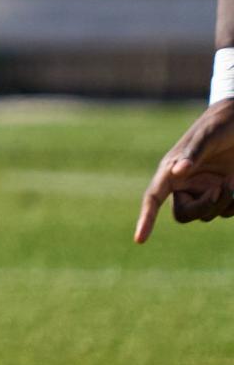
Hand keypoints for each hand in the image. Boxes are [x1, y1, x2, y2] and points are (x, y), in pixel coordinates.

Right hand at [137, 101, 233, 241]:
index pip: (153, 198)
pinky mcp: (222, 192)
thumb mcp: (206, 137)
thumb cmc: (219, 125)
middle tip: (223, 188)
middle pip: (185, 214)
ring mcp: (204, 190)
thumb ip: (192, 155)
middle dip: (204, 207)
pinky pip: (226, 212)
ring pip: (208, 215)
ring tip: (233, 181)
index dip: (146, 219)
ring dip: (224, 203)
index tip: (140, 239)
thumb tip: (177, 172)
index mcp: (170, 171)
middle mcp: (184, 184)